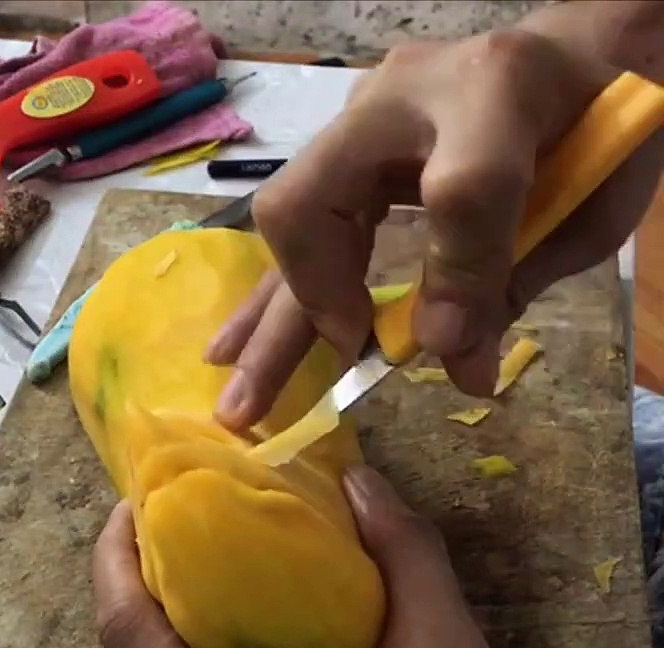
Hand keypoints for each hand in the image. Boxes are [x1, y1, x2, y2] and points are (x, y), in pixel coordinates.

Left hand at [93, 465, 543, 647]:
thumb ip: (406, 560)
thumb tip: (360, 481)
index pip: (127, 633)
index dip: (115, 559)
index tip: (136, 500)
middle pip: (141, 646)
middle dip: (150, 569)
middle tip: (184, 504)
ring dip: (183, 603)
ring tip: (220, 538)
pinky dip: (220, 639)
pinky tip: (263, 601)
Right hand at [207, 28, 663, 429]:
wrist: (572, 59)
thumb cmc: (594, 126)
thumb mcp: (585, 206)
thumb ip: (513, 278)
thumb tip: (454, 369)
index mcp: (491, 92)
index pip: (460, 187)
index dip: (453, 273)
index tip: (430, 343)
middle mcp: (399, 96)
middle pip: (315, 206)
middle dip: (293, 317)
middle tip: (247, 407)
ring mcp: (360, 120)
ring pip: (294, 222)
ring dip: (267, 314)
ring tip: (233, 390)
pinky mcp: (348, 149)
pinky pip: (304, 222)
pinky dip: (283, 288)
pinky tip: (245, 336)